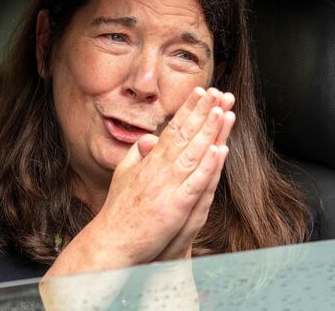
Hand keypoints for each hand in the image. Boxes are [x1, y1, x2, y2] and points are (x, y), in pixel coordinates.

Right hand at [44, 87, 234, 279]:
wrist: (112, 241)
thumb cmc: (118, 212)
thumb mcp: (124, 176)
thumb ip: (137, 155)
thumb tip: (148, 137)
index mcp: (149, 161)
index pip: (172, 129)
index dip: (188, 110)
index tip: (201, 92)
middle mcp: (158, 168)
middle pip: (185, 134)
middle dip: (203, 112)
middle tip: (220, 92)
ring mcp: (167, 186)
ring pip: (193, 153)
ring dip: (209, 131)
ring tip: (222, 110)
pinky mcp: (175, 206)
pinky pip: (195, 182)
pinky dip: (208, 165)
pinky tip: (220, 150)